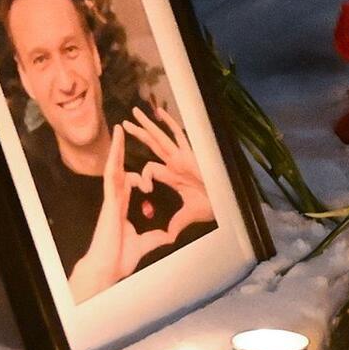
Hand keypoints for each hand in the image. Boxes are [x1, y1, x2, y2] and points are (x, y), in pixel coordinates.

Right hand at [67, 125, 176, 301]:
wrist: (106, 269)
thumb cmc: (119, 259)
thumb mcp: (145, 244)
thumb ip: (156, 237)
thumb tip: (168, 236)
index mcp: (123, 209)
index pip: (129, 185)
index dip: (137, 176)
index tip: (145, 174)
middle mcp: (116, 200)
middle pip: (120, 170)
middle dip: (122, 153)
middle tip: (125, 133)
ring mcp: (111, 198)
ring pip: (114, 167)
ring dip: (117, 148)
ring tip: (120, 128)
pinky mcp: (109, 200)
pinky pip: (112, 174)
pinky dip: (114, 158)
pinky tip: (117, 144)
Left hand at [124, 104, 214, 232]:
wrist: (224, 201)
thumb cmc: (212, 205)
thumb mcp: (188, 215)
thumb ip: (176, 221)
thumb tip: (169, 235)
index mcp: (173, 175)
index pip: (150, 168)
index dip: (143, 176)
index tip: (144, 189)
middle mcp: (176, 162)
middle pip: (152, 145)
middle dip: (139, 134)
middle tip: (124, 123)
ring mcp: (182, 157)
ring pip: (160, 138)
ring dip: (146, 126)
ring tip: (133, 113)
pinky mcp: (190, 154)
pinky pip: (178, 135)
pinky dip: (169, 123)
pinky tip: (158, 113)